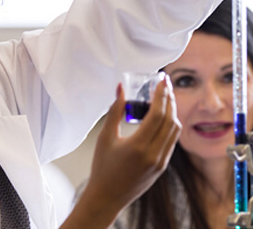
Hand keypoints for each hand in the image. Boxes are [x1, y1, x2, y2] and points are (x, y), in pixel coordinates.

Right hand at [60, 76, 180, 228]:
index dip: (161, 95)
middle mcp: (154, 155)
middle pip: (170, 120)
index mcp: (138, 146)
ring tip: (165, 98)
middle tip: (165, 85)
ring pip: (174, 131)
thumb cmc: (102, 168)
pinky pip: (171, 141)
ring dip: (172, 112)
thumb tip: (120, 89)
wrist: (107, 197)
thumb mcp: (105, 137)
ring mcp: (160, 162)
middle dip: (169, 99)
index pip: (157, 115)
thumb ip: (115, 111)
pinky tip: (163, 117)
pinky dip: (170, 126)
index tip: (162, 81)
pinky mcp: (161, 167)